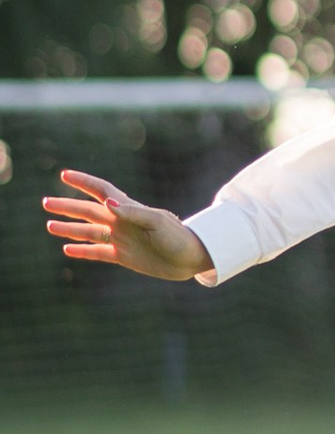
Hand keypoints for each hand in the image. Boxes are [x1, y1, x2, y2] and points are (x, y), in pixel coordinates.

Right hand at [43, 168, 212, 282]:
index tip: (64, 175)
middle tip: (45, 202)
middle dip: (67, 206)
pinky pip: (97, 252)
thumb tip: (107, 203)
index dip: (83, 182)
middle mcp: (121, 221)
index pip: (101, 190)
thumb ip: (132, 213)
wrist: (191, 258)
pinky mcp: (123, 256)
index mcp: (128, 208)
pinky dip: (82, 251)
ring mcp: (121, 238)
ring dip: (69, 228)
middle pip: (88, 211)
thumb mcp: (157, 222)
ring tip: (50, 225)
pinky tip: (67, 249)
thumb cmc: (178, 236)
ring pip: (88, 231)